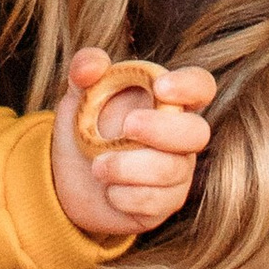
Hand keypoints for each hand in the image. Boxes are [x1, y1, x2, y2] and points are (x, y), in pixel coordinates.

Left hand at [50, 46, 213, 241]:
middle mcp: (180, 136)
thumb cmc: (85, 127)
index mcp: (167, 100)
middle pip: (197, 132)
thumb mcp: (79, 94)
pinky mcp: (164, 203)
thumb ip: (84, 70)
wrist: (67, 178)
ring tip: (97, 166)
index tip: (161, 88)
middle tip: (126, 126)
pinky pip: (156, 201)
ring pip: (172, 170)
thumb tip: (93, 65)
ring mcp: (176, 171)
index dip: (189, 85)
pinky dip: (125, 195)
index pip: (201, 85)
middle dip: (162, 130)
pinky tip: (108, 191)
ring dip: (129, 167)